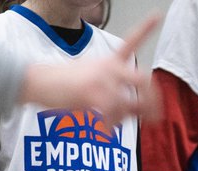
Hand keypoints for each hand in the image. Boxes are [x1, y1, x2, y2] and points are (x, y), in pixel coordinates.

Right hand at [20, 15, 162, 126]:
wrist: (40, 82)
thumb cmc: (66, 83)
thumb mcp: (93, 77)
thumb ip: (117, 91)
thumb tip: (138, 112)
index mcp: (110, 60)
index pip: (131, 41)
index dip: (146, 28)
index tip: (157, 14)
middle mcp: (109, 68)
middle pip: (142, 79)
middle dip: (152, 99)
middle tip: (155, 113)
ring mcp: (102, 80)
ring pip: (131, 102)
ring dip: (130, 118)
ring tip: (117, 122)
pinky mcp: (93, 94)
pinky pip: (114, 115)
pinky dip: (112, 125)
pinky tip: (106, 129)